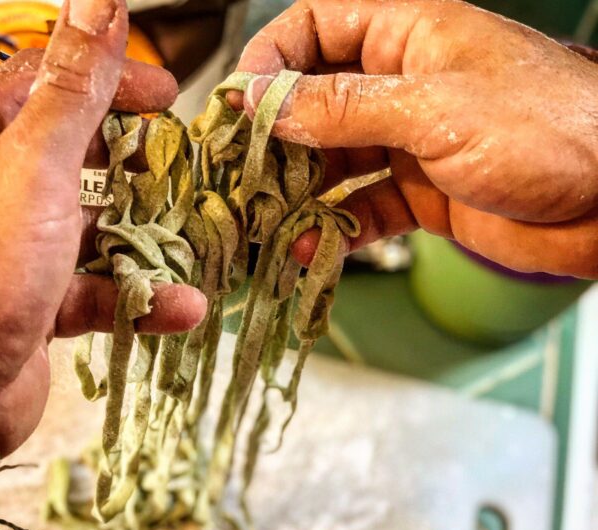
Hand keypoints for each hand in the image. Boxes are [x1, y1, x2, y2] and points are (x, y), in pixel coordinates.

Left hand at [0, 0, 206, 456]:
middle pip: (81, 158)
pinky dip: (141, 300)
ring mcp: (23, 251)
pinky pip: (99, 292)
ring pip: (98, 230)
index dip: (112, 80)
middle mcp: (4, 191)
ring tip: (196, 245)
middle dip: (139, 167)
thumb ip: (72, 87)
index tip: (165, 94)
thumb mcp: (36, 163)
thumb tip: (101, 3)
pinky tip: (181, 308)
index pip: (49, 84)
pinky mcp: (41, 303)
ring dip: (150, 243)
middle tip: (185, 171)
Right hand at [235, 0, 597, 278]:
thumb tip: (268, 101)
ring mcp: (407, 145)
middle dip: (278, 141)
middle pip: (315, 105)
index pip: (314, 30)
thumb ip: (344, 106)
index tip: (238, 106)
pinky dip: (335, 229)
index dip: (271, 63)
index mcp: (405, 37)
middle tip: (244, 178)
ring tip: (269, 222)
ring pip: (334, 164)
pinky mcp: (419, 197)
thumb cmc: (543, 129)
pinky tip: (311, 248)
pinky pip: (362, 210)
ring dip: (301, 194)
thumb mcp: (433, 107)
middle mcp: (400, 87)